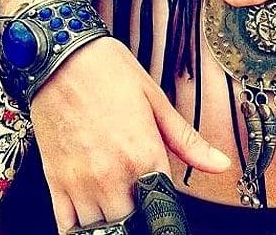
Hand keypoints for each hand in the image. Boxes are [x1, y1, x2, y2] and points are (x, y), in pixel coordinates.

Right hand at [30, 37, 230, 233]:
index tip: (161, 196)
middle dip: (138, 213)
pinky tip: (90, 207)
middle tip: (138, 192)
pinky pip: (66, 225)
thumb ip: (188, 141)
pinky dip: (79, 225)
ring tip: (116, 195)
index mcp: (144, 154)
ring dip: (111, 219)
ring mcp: (81, 182)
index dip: (164, 205)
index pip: (162, 208)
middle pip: (130, 223)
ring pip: (98, 228)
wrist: (63, 57)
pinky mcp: (55, 181)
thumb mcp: (157, 101)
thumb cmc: (110, 73)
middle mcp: (112, 175)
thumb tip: (220, 163)